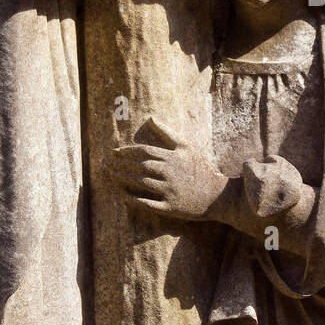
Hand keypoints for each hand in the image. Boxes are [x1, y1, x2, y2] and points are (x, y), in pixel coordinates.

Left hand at [110, 116, 227, 220]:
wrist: (218, 195)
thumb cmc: (200, 168)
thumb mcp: (186, 147)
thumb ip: (167, 132)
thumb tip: (150, 116)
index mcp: (173, 157)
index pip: (144, 151)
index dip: (126, 151)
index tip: (114, 152)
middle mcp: (170, 173)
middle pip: (140, 166)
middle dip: (121, 165)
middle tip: (106, 164)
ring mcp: (170, 191)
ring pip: (142, 183)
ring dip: (124, 180)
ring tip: (111, 176)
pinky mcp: (171, 208)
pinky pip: (149, 204)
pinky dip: (135, 200)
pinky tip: (124, 197)